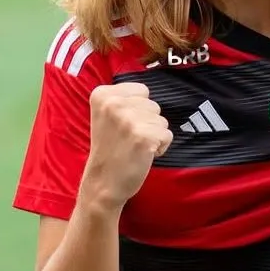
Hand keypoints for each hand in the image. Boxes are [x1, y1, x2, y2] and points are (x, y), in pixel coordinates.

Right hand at [78, 82, 172, 211]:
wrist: (102, 184)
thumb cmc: (110, 149)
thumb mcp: (106, 115)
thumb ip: (124, 99)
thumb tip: (150, 86)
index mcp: (102, 94)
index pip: (142, 90)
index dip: (138, 110)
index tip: (121, 126)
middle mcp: (114, 103)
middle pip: (153, 105)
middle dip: (147, 122)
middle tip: (128, 139)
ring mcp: (128, 119)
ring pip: (161, 120)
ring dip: (153, 135)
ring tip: (134, 147)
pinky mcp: (143, 136)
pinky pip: (167, 135)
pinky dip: (160, 147)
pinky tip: (143, 155)